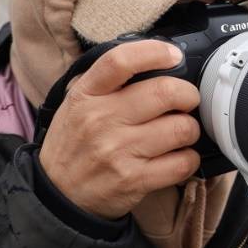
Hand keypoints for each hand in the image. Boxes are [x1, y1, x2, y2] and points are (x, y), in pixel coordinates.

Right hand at [38, 40, 201, 219]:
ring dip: (191, 129)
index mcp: (86, 95)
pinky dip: (189, 159)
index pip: (121, 61)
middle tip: (187, 100)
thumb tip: (155, 61)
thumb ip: (108, 81)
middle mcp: (101, 120)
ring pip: (181, 128)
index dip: (154, 52)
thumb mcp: (76, 103)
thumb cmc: (74, 143)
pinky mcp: (134, 180)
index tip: (173, 56)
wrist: (57, 194)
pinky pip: (182, 163)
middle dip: (188, 95)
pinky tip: (179, 157)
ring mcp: (118, 151)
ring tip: (181, 132)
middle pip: (165, 92)